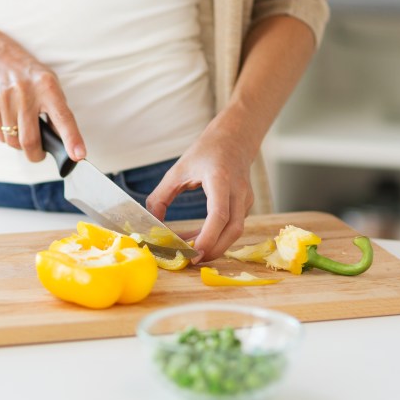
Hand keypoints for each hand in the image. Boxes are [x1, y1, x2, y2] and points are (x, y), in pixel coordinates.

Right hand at [0, 36, 85, 162]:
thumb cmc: (30, 76)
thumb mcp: (51, 86)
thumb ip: (58, 112)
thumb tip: (65, 142)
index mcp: (47, 88)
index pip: (63, 118)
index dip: (72, 139)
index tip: (78, 155)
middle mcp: (26, 94)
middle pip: (30, 140)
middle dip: (36, 154)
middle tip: (39, 153)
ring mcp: (5, 100)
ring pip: (13, 142)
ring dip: (20, 145)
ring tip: (23, 130)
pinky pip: (0, 136)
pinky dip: (8, 137)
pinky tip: (11, 122)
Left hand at [146, 127, 255, 262]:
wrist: (234, 139)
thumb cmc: (205, 152)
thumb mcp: (177, 171)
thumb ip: (161, 197)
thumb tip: (152, 223)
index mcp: (220, 179)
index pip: (219, 214)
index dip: (208, 237)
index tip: (193, 252)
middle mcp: (238, 190)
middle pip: (233, 230)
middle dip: (214, 250)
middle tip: (191, 260)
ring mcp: (246, 199)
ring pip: (236, 232)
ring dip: (215, 246)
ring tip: (191, 251)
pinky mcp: (246, 205)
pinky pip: (233, 227)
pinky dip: (217, 237)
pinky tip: (198, 237)